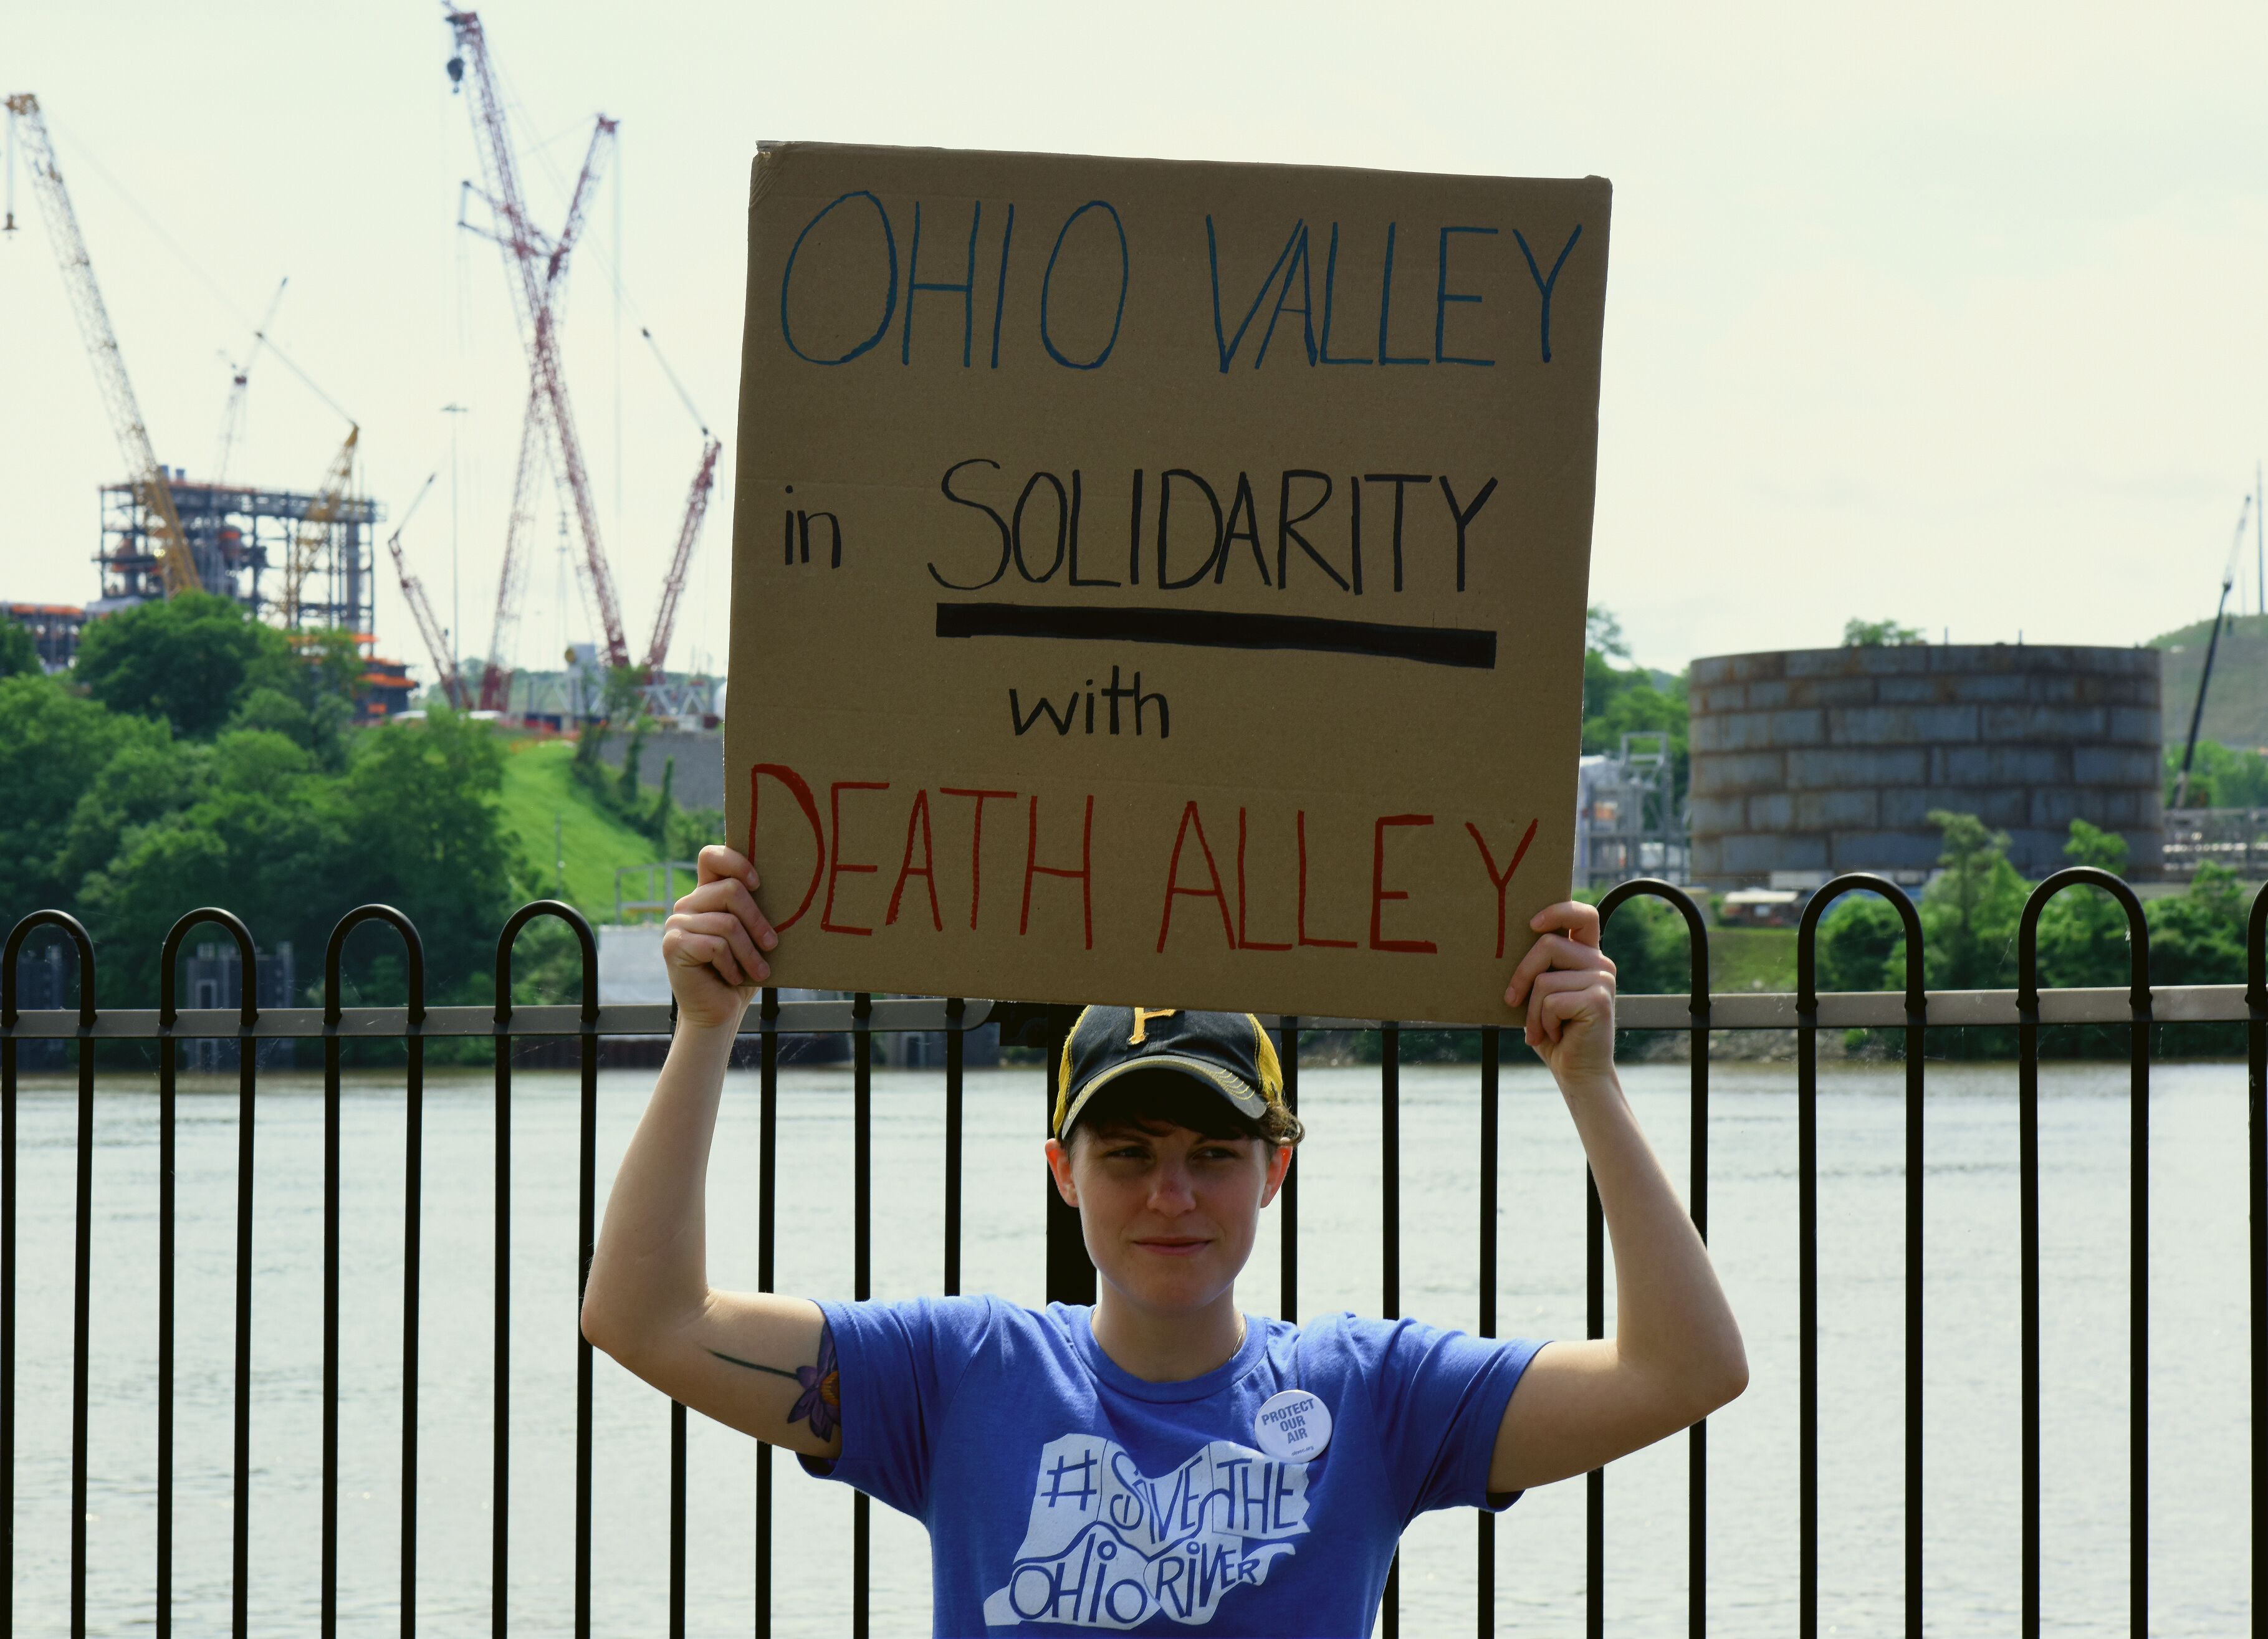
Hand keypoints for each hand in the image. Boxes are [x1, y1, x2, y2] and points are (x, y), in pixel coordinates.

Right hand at [662, 845, 778, 1029]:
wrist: (719, 1012)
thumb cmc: (743, 972)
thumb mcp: (754, 937)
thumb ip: (756, 910)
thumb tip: (786, 886)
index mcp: (707, 894)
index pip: (711, 857)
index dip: (736, 861)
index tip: (758, 883)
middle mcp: (688, 904)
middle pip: (730, 890)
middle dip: (758, 920)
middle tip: (772, 944)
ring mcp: (677, 923)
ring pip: (727, 923)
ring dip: (749, 952)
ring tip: (760, 971)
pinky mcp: (672, 945)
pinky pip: (715, 945)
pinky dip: (732, 965)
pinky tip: (734, 977)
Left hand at [1504, 901, 1615, 1086]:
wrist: (1578, 1072)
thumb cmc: (1554, 1033)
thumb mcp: (1543, 994)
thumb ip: (1540, 969)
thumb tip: (1504, 946)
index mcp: (1588, 956)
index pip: (1583, 915)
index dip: (1557, 910)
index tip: (1531, 924)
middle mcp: (1600, 963)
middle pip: (1547, 944)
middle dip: (1521, 975)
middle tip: (1512, 1001)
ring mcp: (1603, 980)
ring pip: (1544, 979)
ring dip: (1532, 1011)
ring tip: (1541, 1028)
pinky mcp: (1599, 1000)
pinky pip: (1551, 1001)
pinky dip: (1542, 1022)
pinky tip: (1556, 1035)